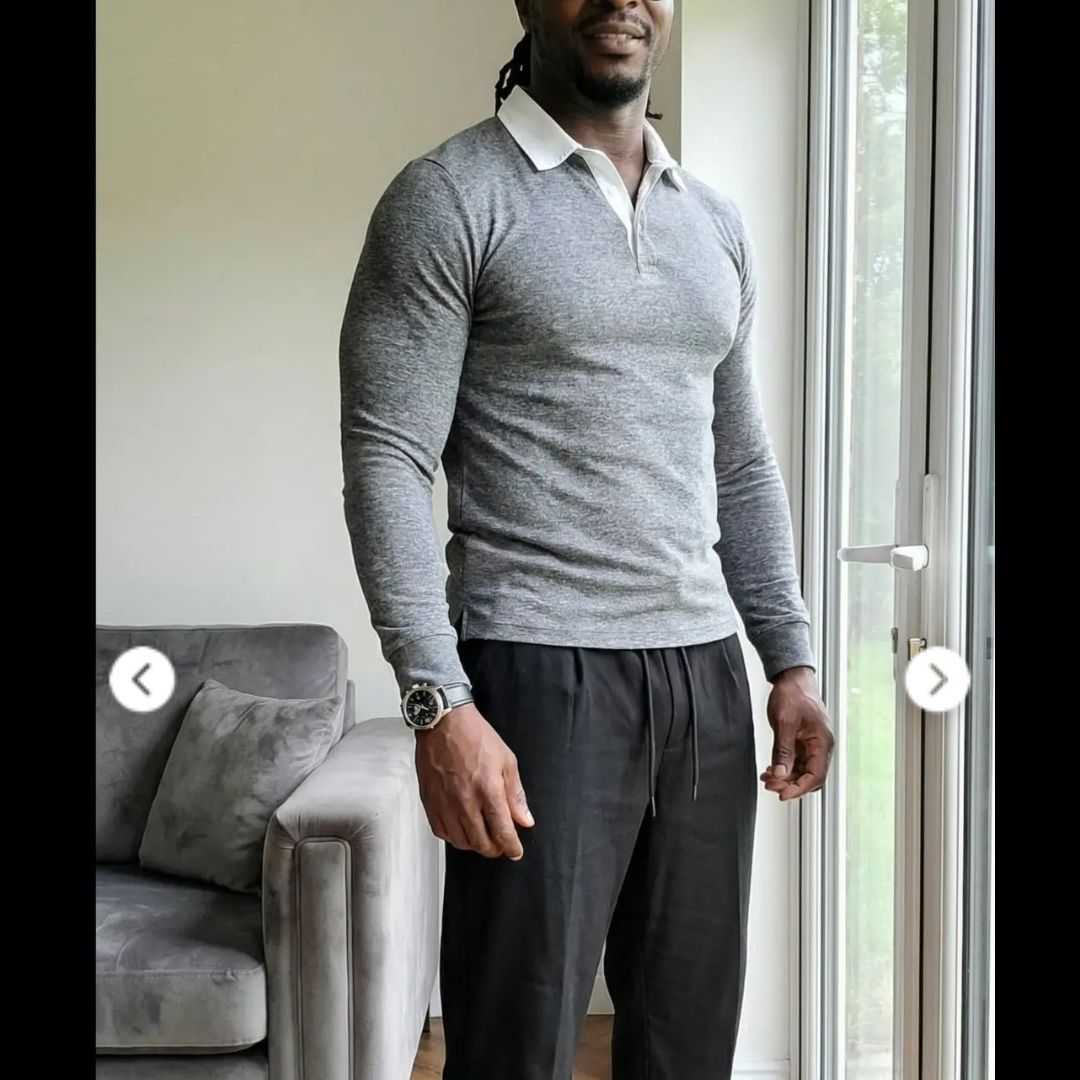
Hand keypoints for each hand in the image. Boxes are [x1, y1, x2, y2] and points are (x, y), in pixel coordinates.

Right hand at [415, 702, 534, 859]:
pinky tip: (461, 829)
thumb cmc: (476, 736)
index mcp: (488, 790)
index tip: (515, 852)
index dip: (511, 847)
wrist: (444, 722)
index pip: (501, 832)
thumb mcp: (506, 760)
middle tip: (501, 845)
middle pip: (481, 843)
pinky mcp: (430, 801)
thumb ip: (515, 794)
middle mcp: (465, 801)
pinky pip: (441, 832)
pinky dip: (453, 837)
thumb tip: (525, 820)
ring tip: (482, 837)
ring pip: (460, 841)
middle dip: (495, 849)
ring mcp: (444, 803)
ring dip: (474, 845)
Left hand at [760, 667, 833, 800]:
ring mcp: (812, 745)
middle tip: (769, 785)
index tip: (782, 794)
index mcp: (822, 743)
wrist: (792, 677)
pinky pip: (796, 762)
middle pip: (810, 777)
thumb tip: (779, 774)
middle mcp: (820, 747)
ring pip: (801, 771)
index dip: (798, 788)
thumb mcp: (784, 723)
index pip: (815, 776)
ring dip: (785, 778)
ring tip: (766, 778)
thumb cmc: (793, 695)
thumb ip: (783, 750)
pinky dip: (783, 768)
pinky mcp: (802, 742)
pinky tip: (770, 770)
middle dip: (790, 785)